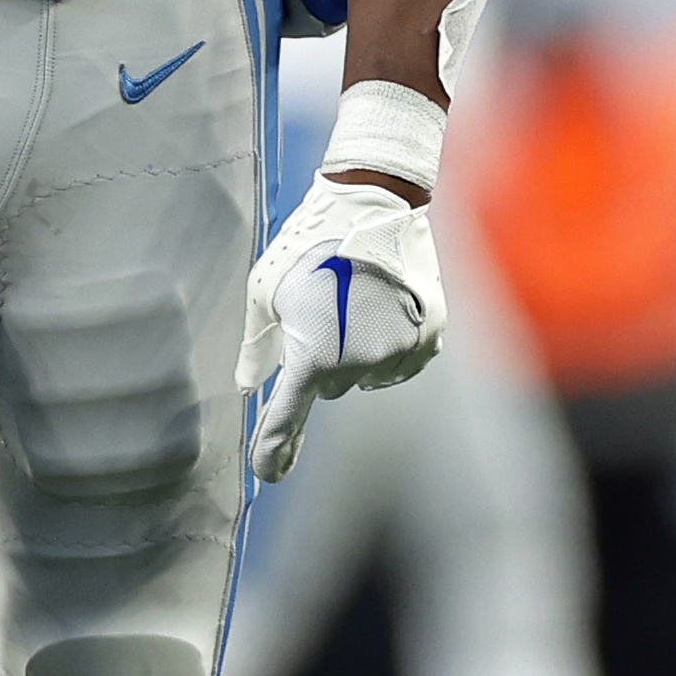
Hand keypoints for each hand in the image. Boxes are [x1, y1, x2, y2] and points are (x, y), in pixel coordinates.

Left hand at [241, 171, 445, 481]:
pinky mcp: (428, 339)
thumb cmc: (310, 243)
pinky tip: (381, 306)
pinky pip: (399, 362)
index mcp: (314, 355)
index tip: (266, 473)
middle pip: (330, 387)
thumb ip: (256, 346)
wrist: (375, 202)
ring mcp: (399, 353)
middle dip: (322, 360)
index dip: (273, 449)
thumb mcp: (266, 292)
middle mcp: (359, 363)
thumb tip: (247, 387)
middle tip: (322, 309)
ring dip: (356, 350)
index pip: (287, 416)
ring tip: (354, 298)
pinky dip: (387, 343)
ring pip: (366, 374)